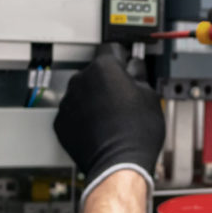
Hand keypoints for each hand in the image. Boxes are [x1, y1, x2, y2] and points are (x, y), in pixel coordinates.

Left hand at [54, 44, 165, 202]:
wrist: (118, 164)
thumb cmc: (136, 133)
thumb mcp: (150, 96)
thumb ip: (139, 74)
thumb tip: (135, 68)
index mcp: (104, 68)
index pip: (112, 48)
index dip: (123, 57)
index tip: (127, 65)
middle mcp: (81, 80)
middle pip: (95, 72)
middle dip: (108, 81)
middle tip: (125, 98)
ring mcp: (68, 102)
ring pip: (83, 92)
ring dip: (94, 99)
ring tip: (112, 117)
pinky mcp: (61, 123)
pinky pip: (73, 113)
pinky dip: (83, 118)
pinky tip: (100, 128)